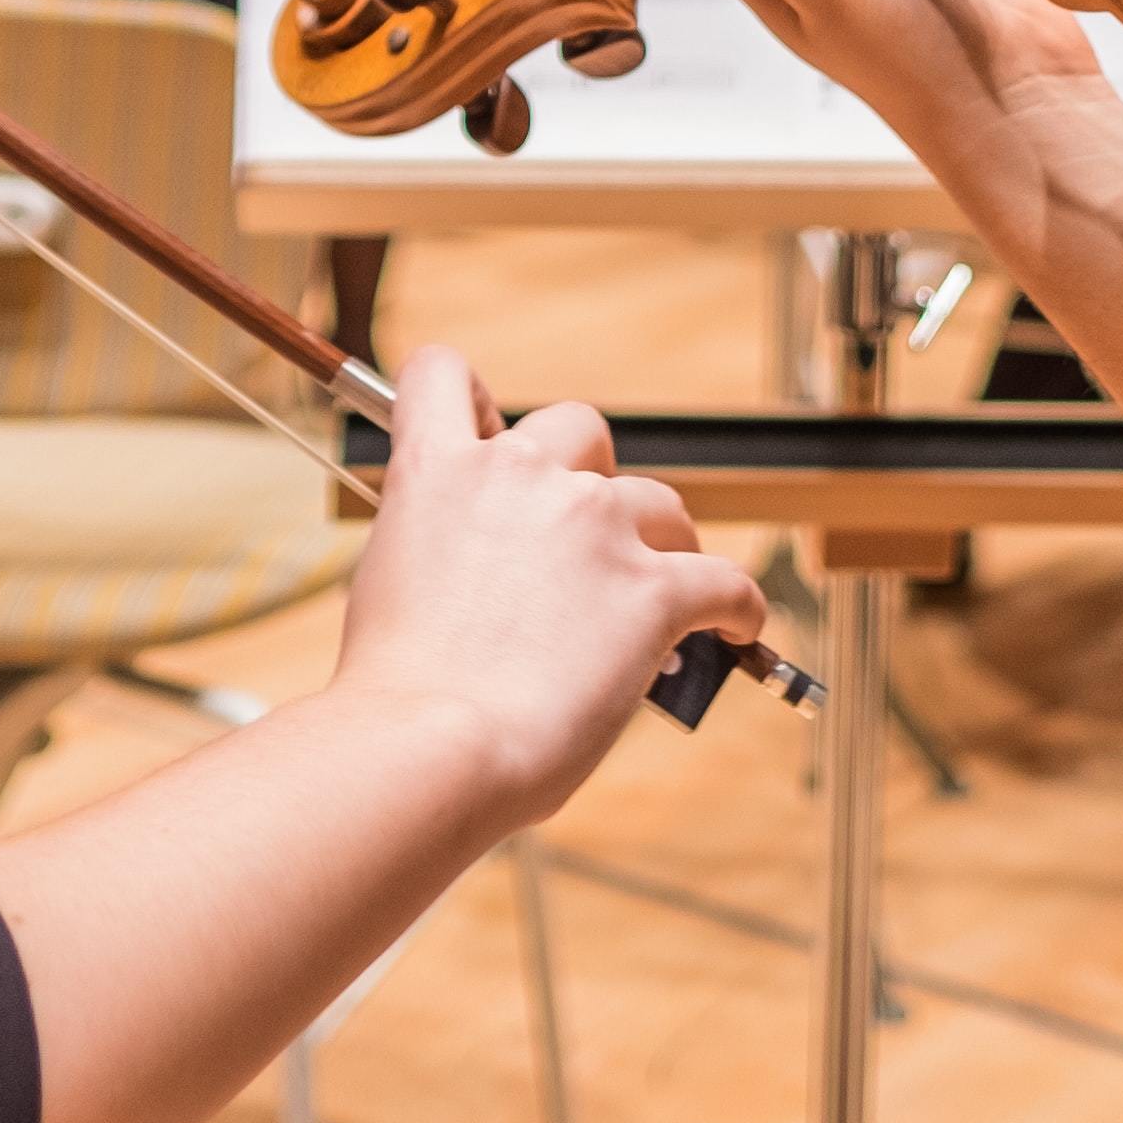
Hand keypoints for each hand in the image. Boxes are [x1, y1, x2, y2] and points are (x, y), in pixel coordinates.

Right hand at [329, 344, 769, 829]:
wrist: (430, 747)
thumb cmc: (395, 695)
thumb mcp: (386, 587)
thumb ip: (438, 550)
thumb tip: (478, 581)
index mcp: (438, 470)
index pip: (445, 375)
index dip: (470, 402)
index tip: (487, 439)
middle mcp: (521, 475)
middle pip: (580, 429)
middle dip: (589, 477)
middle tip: (583, 543)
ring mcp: (595, 526)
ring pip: (658, 504)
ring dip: (661, 543)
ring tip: (659, 597)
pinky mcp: (654, 589)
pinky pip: (726, 581)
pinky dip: (736, 606)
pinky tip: (735, 629)